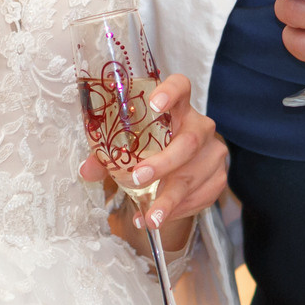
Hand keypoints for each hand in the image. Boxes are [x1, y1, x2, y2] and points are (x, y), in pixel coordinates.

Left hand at [75, 72, 228, 231]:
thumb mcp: (126, 147)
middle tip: (138, 179)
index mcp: (177, 107)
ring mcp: (213, 151)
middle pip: (189, 141)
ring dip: (169, 198)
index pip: (180, 86)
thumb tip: (86, 170)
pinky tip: (158, 217)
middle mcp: (200, 125)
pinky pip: (201, 195)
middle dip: (163, 163)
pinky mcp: (218, 176)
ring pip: (194, 174)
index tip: (154, 104)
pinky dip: (177, 210)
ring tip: (149, 217)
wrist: (177, 171)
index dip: (170, 92)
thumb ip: (105, 155)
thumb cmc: (149, 149)